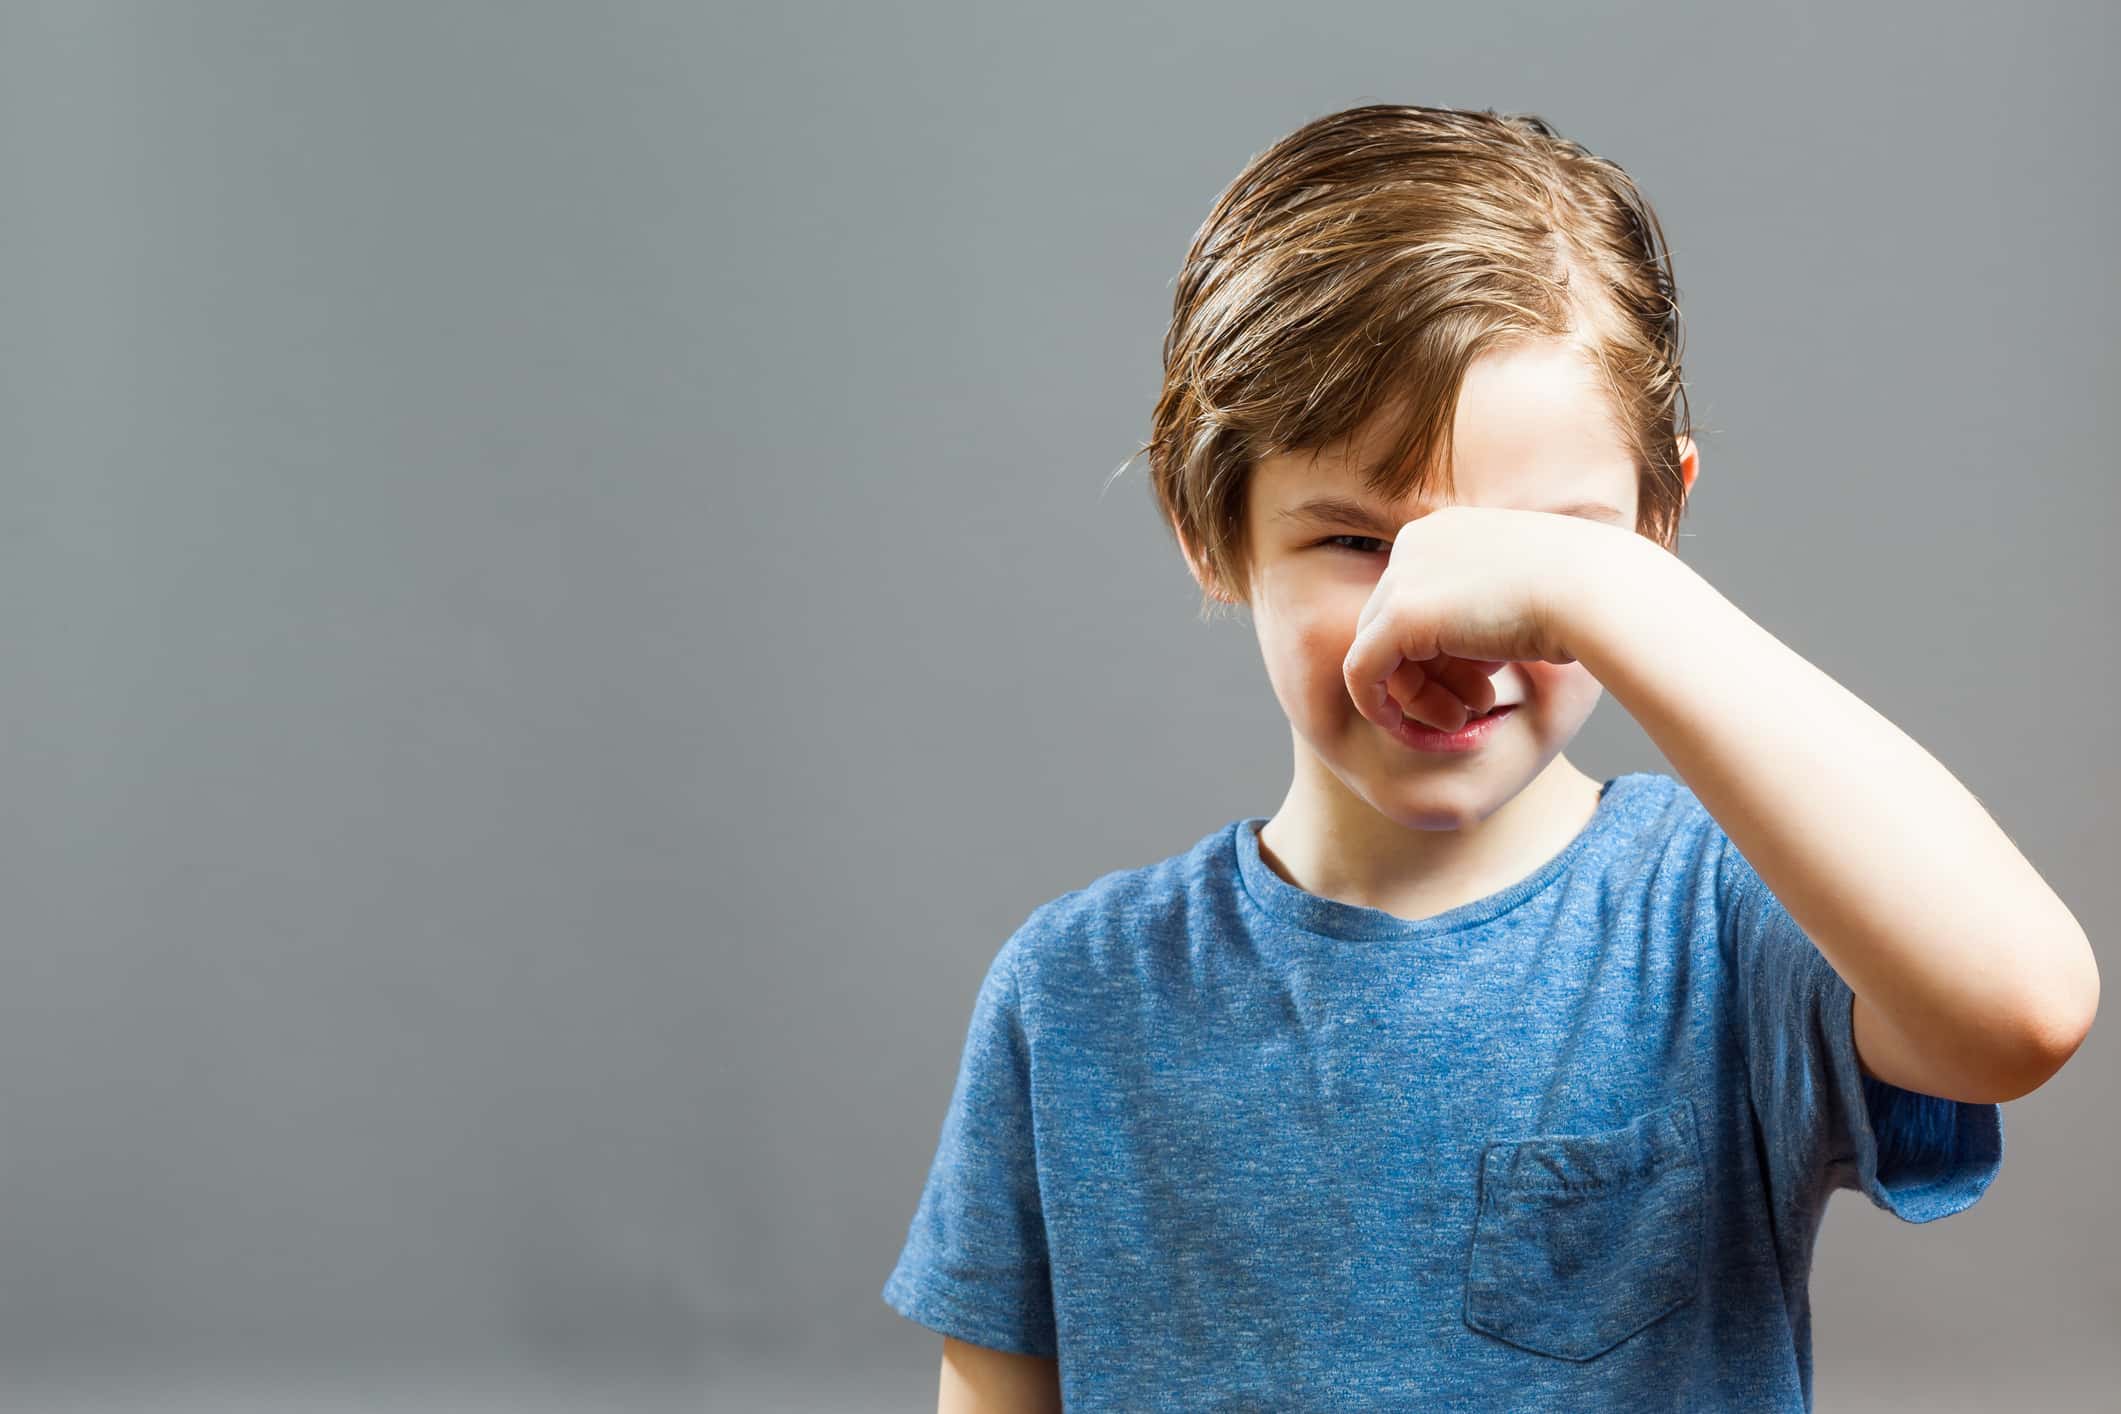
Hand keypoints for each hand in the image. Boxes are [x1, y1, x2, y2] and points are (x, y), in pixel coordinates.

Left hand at [1341, 505, 1617, 731]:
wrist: (1598, 592)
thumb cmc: (1584, 597)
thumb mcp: (1527, 593)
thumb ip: (1485, 612)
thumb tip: (1465, 649)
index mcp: (1446, 531)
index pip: (1417, 598)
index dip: (1441, 651)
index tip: (1483, 683)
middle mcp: (1415, 543)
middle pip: (1391, 624)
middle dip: (1427, 676)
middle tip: (1472, 708)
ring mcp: (1404, 576)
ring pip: (1377, 649)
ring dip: (1414, 695)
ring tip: (1460, 719)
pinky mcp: (1400, 615)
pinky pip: (1362, 669)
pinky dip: (1375, 703)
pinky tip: (1401, 727)